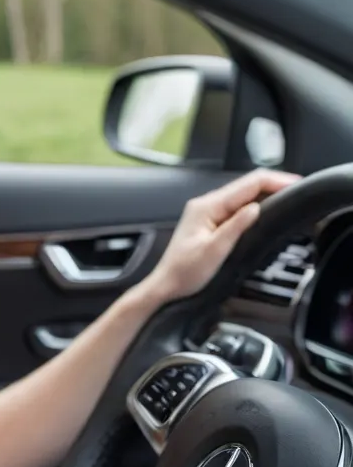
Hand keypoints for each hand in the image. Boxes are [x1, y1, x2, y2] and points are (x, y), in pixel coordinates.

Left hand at [142, 168, 300, 303]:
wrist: (167, 285)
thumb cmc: (185, 272)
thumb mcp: (214, 251)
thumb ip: (235, 227)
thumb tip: (256, 208)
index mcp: (206, 207)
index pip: (246, 185)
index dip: (273, 181)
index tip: (295, 185)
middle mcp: (205, 204)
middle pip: (245, 186)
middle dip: (272, 185)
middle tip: (298, 191)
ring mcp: (207, 211)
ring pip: (242, 195)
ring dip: (264, 193)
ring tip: (288, 197)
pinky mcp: (210, 221)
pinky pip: (236, 206)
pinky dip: (254, 204)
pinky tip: (266, 209)